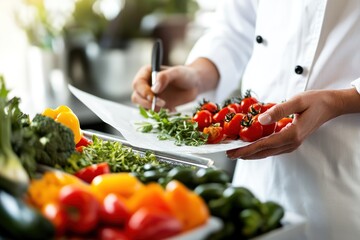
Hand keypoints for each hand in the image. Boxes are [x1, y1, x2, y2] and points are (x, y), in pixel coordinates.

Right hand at [131, 58, 219, 110]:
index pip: (138, 84)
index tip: (153, 98)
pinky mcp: (156, 106)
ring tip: (167, 107)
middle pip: (136, 97)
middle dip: (146, 103)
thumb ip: (164, 77)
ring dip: (152, 110)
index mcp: (146, 73)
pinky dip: (160, 114)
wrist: (194, 85)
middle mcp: (145, 85)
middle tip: (162, 104)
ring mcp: (150, 96)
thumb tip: (154, 89)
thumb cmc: (185, 75)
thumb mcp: (177, 72)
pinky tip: (172, 109)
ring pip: (142, 106)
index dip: (143, 92)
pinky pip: (152, 113)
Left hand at [226, 89, 344, 158]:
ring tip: (236, 151)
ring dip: (251, 153)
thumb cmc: (314, 101)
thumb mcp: (296, 101)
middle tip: (228, 154)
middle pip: (263, 152)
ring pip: (267, 152)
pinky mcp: (291, 142)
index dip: (246, 150)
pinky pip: (272, 148)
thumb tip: (260, 119)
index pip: (263, 145)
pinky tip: (250, 146)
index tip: (232, 152)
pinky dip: (259, 149)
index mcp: (292, 134)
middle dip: (244, 154)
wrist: (330, 106)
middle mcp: (291, 143)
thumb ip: (278, 110)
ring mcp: (292, 144)